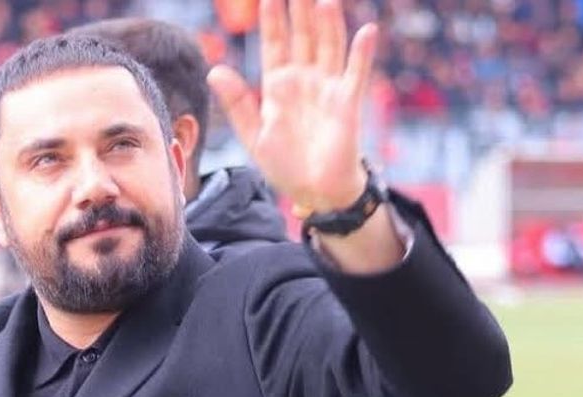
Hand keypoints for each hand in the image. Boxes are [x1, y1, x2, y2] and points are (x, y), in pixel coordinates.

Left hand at [207, 0, 377, 212]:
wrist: (315, 192)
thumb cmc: (286, 166)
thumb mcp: (254, 136)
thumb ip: (238, 103)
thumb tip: (215, 70)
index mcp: (279, 87)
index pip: (275, 44)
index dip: (272, 20)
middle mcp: (305, 81)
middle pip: (303, 37)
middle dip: (301, 10)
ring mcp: (328, 89)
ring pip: (329, 47)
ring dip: (328, 23)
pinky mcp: (348, 103)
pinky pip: (356, 73)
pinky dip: (362, 52)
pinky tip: (367, 30)